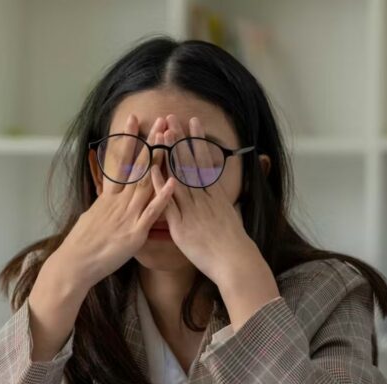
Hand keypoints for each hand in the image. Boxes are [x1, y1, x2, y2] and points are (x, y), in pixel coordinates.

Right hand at [49, 113, 175, 290]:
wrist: (75, 264)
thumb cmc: (82, 245)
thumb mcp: (92, 217)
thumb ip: (104, 205)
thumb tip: (106, 197)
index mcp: (108, 197)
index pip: (119, 161)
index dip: (127, 139)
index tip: (133, 119)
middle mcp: (118, 202)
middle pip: (137, 166)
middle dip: (149, 142)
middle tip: (160, 120)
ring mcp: (127, 215)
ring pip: (146, 183)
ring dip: (159, 160)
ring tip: (170, 140)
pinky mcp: (134, 233)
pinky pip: (151, 212)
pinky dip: (162, 197)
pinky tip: (173, 182)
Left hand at [152, 114, 278, 326]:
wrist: (235, 262)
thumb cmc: (233, 245)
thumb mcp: (230, 218)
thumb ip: (220, 204)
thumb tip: (218, 195)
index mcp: (215, 195)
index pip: (204, 162)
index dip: (197, 142)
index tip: (192, 123)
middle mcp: (204, 198)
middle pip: (190, 163)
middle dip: (180, 139)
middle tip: (172, 118)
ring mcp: (192, 210)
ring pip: (179, 176)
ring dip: (170, 154)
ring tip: (162, 133)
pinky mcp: (181, 225)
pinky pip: (168, 202)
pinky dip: (160, 185)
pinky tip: (152, 169)